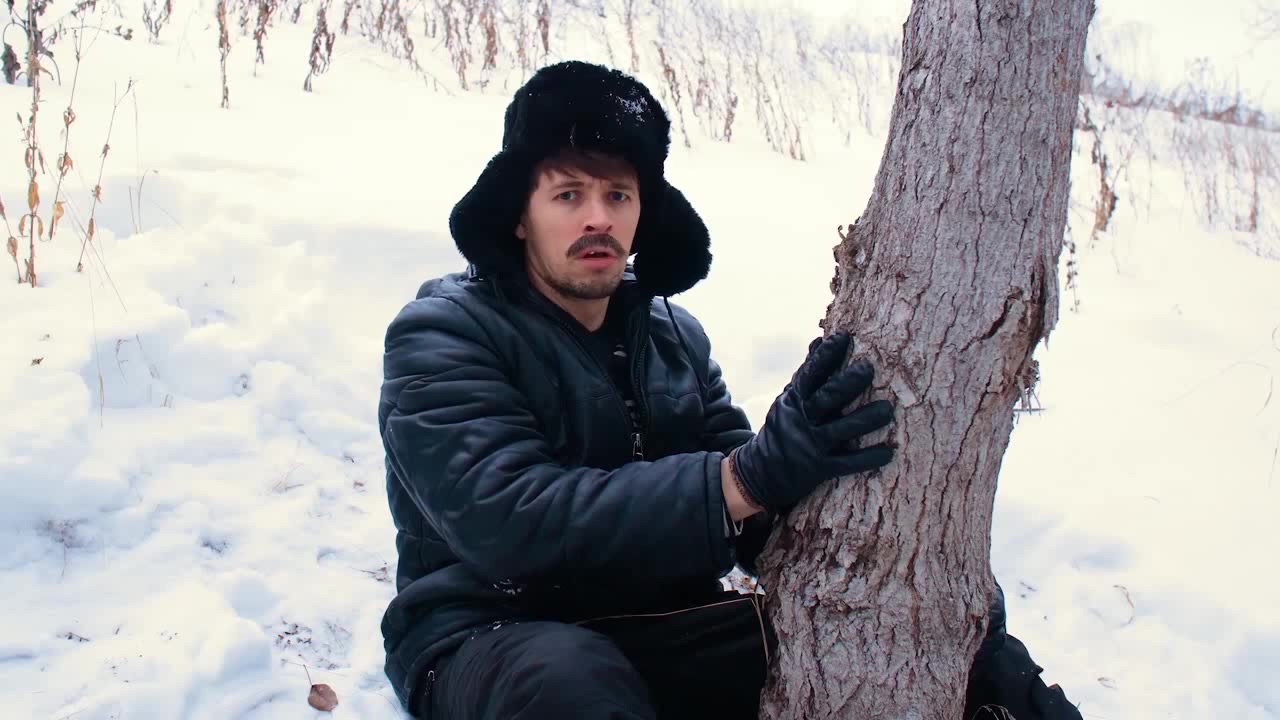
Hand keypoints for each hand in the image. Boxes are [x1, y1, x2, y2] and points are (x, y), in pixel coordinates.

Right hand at [729, 331, 893, 511]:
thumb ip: (806, 374)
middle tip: (869, 368)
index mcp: (793, 400)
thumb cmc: (782, 428)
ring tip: (888, 408)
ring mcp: (810, 445)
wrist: (760, 473)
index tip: (844, 336)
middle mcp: (801, 420)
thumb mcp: (788, 400)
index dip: (826, 354)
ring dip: (866, 418)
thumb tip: (818, 340)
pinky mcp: (819, 469)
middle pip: (828, 398)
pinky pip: (847, 463)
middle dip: (849, 382)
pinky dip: (868, 458)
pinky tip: (888, 452)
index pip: (811, 373)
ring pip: (842, 429)